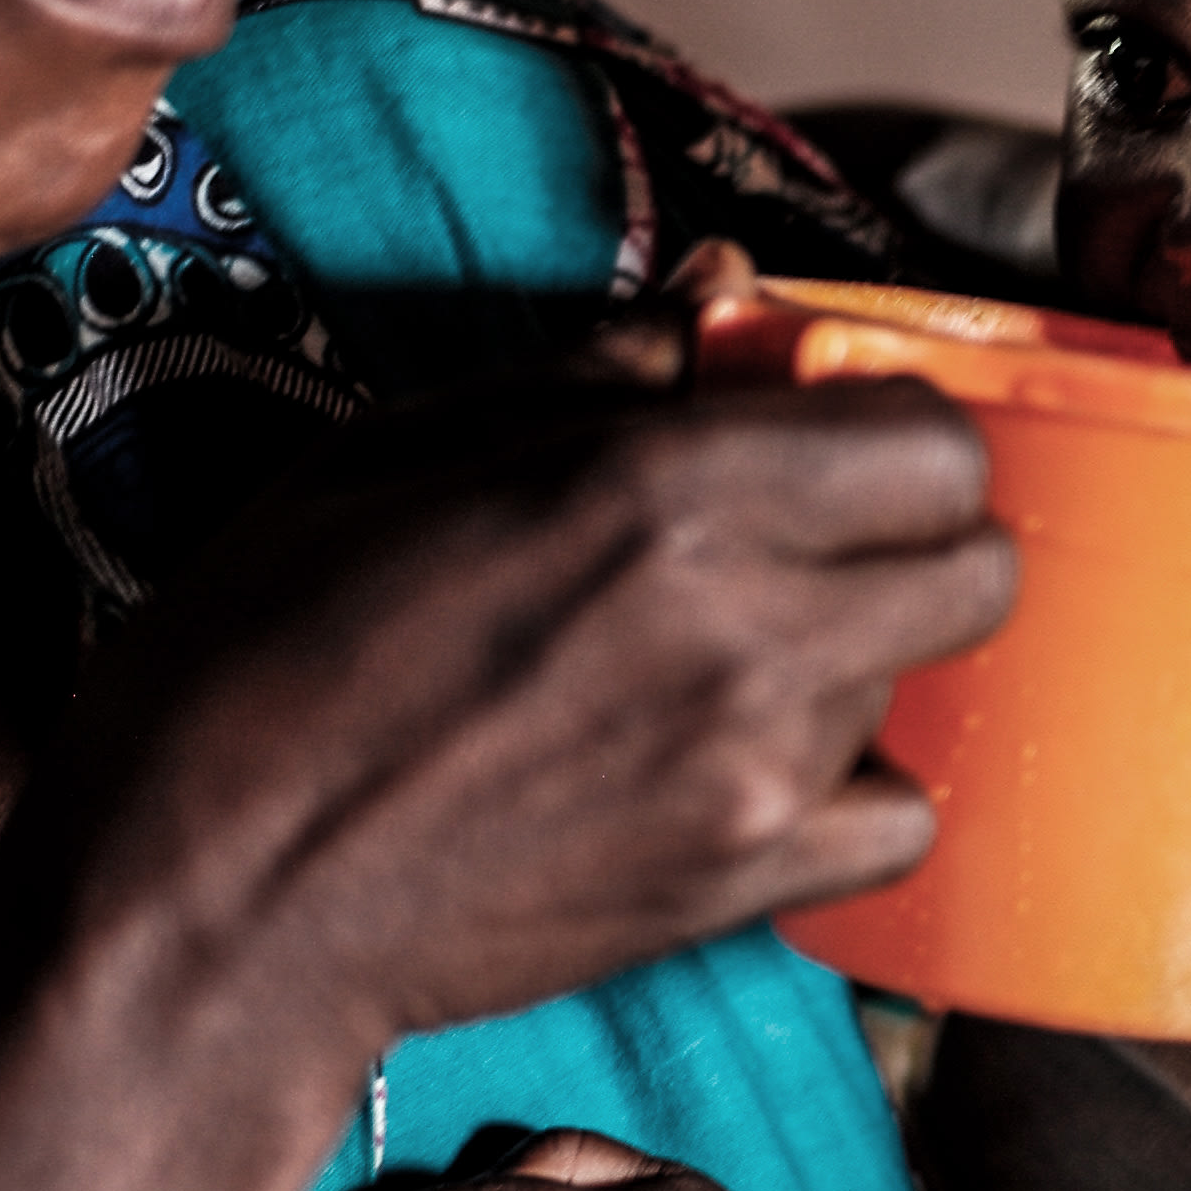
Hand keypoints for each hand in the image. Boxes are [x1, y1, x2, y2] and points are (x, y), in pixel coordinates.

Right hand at [27, 375, 1006, 1076]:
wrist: (213, 902)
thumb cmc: (262, 663)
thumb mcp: (397, 450)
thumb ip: (595, 366)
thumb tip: (725, 289)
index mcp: (663, 490)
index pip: (935, 440)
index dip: (891, 428)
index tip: (827, 434)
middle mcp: (744, 627)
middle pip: (978, 562)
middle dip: (912, 535)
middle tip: (813, 538)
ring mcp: (756, 770)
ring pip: (924, 683)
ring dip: (859, 657)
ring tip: (722, 658)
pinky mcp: (740, 885)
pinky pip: (899, 823)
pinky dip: (854, 791)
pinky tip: (753, 767)